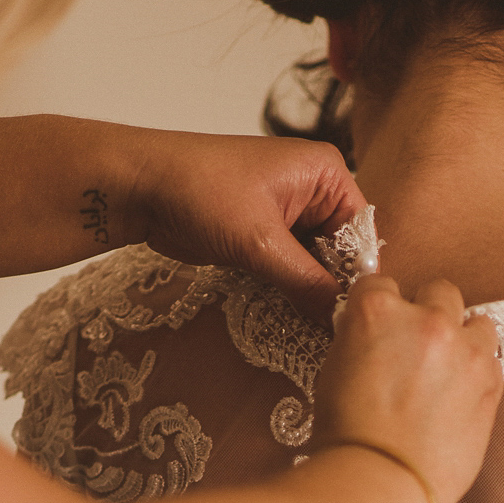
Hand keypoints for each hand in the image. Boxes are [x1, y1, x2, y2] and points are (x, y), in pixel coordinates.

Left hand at [124, 129, 364, 323]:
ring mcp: (288, 213)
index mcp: (325, 172)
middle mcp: (312, 189)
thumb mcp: (261, 243)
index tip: (352, 316)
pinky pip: (291, 268)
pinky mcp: (265, 235)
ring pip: (316, 264)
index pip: (362, 232)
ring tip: (312, 328)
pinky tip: (291, 316)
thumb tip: (341, 318)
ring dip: (310, 293)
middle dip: (334, 287)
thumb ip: (307, 282)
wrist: (141, 187)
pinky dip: (290, 290)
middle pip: (342, 251)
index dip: (358, 275)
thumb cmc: (199, 191)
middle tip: (332, 330)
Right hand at [312, 275, 502, 502]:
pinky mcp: (492, 382)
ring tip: (446, 373)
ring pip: (475, 322)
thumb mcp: (334, 372)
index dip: (378, 310)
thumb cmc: (347, 438)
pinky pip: (492, 360)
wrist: (381, 485)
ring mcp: (465, 349)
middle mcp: (426, 320)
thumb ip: (360, 340)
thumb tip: (374, 338)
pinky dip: (477, 373)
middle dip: (427, 315)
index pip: (380, 284)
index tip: (380, 330)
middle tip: (415, 351)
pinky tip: (458, 399)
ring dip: (463, 339)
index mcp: (377, 312)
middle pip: (438, 292)